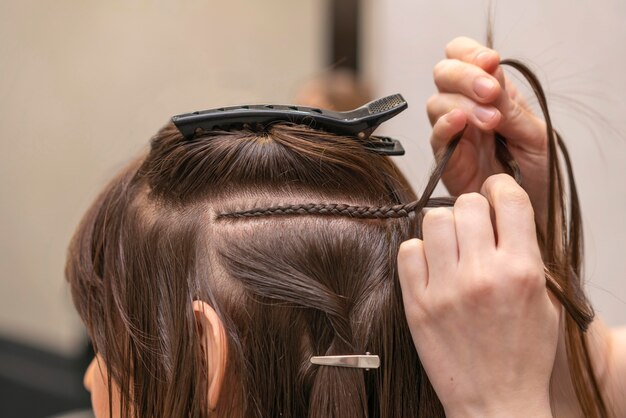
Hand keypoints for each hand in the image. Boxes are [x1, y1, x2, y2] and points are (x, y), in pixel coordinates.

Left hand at [398, 174, 558, 417]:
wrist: (495, 400)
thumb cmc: (521, 354)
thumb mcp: (542, 301)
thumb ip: (524, 254)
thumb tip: (501, 216)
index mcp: (521, 271)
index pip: (509, 199)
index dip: (500, 188)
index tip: (494, 193)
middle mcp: (483, 275)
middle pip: (467, 204)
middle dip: (472, 209)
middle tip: (473, 227)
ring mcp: (446, 288)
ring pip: (433, 220)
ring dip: (443, 228)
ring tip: (450, 247)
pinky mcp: (417, 303)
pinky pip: (408, 250)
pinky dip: (418, 252)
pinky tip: (431, 267)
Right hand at [427, 37, 548, 227]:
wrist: (531, 216)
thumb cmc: (537, 176)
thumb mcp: (535, 136)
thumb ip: (512, 109)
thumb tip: (491, 79)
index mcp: (491, 95)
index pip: (464, 56)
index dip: (470, 54)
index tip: (490, 63)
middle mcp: (467, 109)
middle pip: (444, 73)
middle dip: (464, 76)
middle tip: (488, 90)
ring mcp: (454, 134)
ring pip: (436, 101)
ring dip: (461, 103)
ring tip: (490, 121)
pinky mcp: (445, 160)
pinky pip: (436, 136)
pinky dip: (445, 124)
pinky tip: (461, 123)